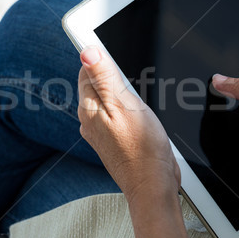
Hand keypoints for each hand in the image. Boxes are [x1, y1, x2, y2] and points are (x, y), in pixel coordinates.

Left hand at [77, 46, 180, 202]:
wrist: (152, 185)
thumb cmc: (142, 148)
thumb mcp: (125, 105)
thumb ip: (105, 77)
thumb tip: (87, 51)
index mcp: (88, 107)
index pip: (87, 69)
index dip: (105, 59)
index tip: (121, 65)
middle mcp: (89, 119)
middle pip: (98, 83)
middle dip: (117, 78)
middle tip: (136, 88)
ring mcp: (100, 131)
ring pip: (109, 99)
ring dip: (124, 95)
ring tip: (140, 104)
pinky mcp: (113, 139)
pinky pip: (117, 114)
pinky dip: (129, 110)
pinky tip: (142, 118)